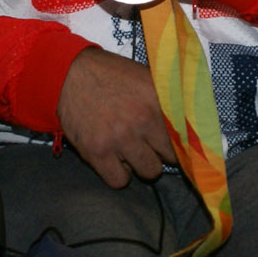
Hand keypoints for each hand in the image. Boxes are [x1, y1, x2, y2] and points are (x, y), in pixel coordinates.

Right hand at [57, 49, 176, 188]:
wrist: (68, 74)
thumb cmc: (110, 76)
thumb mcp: (145, 77)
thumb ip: (167, 99)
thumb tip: (189, 122)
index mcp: (157, 100)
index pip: (184, 136)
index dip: (180, 141)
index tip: (176, 144)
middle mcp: (141, 120)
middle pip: (170, 157)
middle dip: (161, 152)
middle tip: (150, 145)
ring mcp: (119, 138)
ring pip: (149, 172)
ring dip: (142, 164)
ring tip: (132, 152)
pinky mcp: (96, 152)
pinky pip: (119, 181)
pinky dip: (119, 174)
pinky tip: (115, 160)